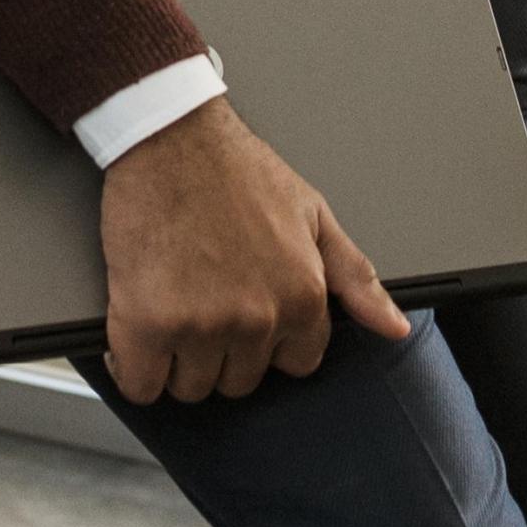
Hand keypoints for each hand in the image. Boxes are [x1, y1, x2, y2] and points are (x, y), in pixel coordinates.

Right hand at [96, 96, 409, 403]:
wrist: (172, 138)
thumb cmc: (237, 170)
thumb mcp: (314, 216)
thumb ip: (355, 278)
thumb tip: (392, 326)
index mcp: (302, 296)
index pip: (296, 364)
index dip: (271, 342)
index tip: (248, 313)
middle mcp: (256, 318)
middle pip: (239, 382)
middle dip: (223, 351)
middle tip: (205, 300)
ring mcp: (200, 324)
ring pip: (191, 388)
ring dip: (177, 360)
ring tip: (173, 306)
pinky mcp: (144, 323)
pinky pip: (140, 386)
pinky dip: (134, 369)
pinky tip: (137, 336)